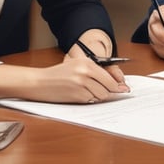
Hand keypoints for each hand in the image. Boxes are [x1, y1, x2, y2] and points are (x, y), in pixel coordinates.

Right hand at [0, 54, 128, 103]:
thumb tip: (114, 83)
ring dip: (98, 96)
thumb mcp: (76, 65)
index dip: (117, 85)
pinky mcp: (76, 95)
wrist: (39, 82)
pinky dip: (89, 100)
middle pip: (108, 87)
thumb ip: (94, 72)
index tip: (124, 89)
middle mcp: (85, 72)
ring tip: (87, 92)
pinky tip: (80, 95)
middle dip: (109, 92)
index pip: (109, 76)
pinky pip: (91, 101)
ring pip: (100, 95)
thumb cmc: (57, 74)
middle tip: (109, 93)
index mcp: (86, 62)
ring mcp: (81, 84)